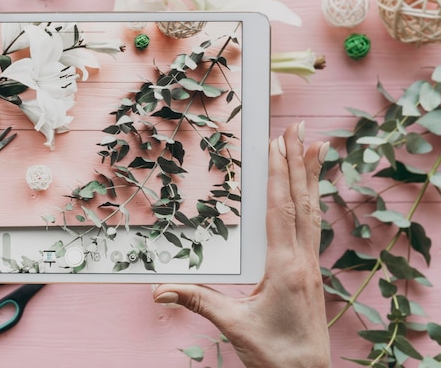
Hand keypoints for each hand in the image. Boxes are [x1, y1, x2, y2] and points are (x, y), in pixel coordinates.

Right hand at [152, 122, 330, 366]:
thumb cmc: (274, 353)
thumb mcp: (233, 325)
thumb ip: (197, 301)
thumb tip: (158, 291)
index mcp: (285, 267)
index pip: (281, 210)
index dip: (279, 175)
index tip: (279, 144)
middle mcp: (303, 260)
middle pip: (302, 201)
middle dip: (300, 162)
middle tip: (300, 129)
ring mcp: (311, 265)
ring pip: (313, 211)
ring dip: (311, 177)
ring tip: (316, 147)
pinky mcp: (312, 271)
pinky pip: (313, 225)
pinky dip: (313, 200)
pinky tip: (311, 190)